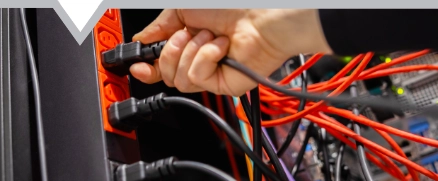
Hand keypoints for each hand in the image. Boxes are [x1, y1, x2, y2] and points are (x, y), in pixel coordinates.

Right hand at [130, 9, 331, 95]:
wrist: (260, 16)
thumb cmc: (231, 7)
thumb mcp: (182, 10)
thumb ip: (158, 27)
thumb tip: (140, 40)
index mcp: (187, 43)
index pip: (161, 65)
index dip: (146, 68)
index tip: (137, 65)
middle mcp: (198, 59)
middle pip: (165, 74)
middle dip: (171, 51)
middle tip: (186, 33)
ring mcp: (211, 74)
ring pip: (178, 79)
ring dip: (190, 52)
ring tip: (209, 37)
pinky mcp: (222, 85)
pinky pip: (197, 79)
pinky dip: (205, 58)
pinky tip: (220, 48)